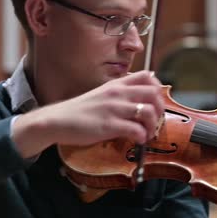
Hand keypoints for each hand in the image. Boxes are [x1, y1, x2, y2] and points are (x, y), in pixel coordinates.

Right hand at [12, 70, 163, 157]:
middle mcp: (117, 93)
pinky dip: (142, 137)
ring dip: (153, 125)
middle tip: (155, 122)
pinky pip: (136, 130)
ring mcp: (113, 109)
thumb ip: (118, 94)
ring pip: (148, 112)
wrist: (57, 121)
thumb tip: (139, 100)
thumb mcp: (101, 95)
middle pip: (154, 94)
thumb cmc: (80, 111)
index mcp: (116, 84)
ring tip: (147, 134)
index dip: (158, 90)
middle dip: (160, 110)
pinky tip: (137, 141)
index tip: (155, 103)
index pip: (147, 77)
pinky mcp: (109, 125)